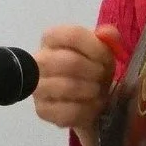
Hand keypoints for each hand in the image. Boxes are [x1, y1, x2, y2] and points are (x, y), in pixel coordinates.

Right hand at [33, 24, 121, 139]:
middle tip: (102, 77)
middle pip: (69, 62)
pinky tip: (92, 106)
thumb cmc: (92, 69)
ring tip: (97, 91)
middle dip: (94, 72)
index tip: (106, 59)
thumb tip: (106, 33)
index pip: (72, 35)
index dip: (95, 47)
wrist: (89, 99)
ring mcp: (37, 87)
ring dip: (91, 91)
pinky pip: (68, 111)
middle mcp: (38, 61)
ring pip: (67, 87)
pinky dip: (87, 110)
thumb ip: (108, 39)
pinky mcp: (42, 110)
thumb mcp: (103, 51)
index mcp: (51, 39)